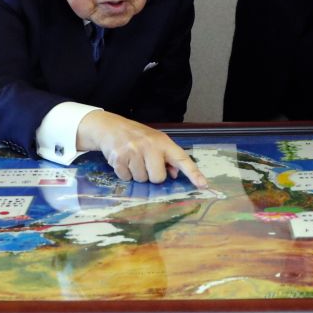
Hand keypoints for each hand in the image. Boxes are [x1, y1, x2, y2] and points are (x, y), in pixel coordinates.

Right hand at [76, 111, 207, 187]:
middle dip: (152, 175)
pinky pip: (127, 178)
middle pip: (158, 178)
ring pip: (142, 180)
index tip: (203, 185)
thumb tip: (175, 174)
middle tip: (145, 164)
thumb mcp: (155, 142)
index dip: (193, 173)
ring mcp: (133, 152)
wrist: (109, 127)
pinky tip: (123, 161)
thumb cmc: (137, 137)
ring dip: (137, 174)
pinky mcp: (119, 158)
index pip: (182, 159)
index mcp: (163, 142)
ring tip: (132, 160)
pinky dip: (125, 173)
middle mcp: (150, 146)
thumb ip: (167, 157)